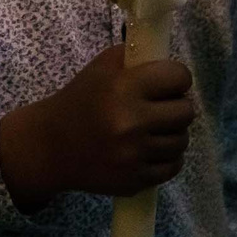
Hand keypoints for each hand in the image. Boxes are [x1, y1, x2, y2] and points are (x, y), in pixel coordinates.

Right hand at [0, 43, 196, 208]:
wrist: (50, 147)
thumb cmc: (79, 100)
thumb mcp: (102, 68)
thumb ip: (136, 57)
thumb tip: (168, 58)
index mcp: (124, 88)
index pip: (178, 77)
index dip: (176, 78)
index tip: (168, 83)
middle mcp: (131, 122)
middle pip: (186, 112)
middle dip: (177, 106)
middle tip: (163, 107)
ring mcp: (134, 155)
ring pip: (181, 141)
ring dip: (172, 133)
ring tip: (155, 129)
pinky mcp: (134, 180)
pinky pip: (172, 167)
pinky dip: (167, 158)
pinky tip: (151, 149)